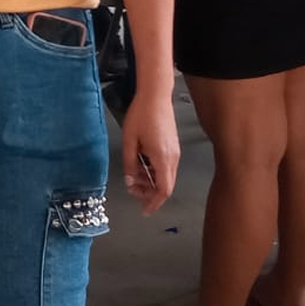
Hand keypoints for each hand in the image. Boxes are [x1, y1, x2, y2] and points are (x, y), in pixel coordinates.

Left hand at [120, 91, 178, 214]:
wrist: (155, 95)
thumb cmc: (142, 114)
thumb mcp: (129, 141)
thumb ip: (129, 163)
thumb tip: (131, 179)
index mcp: (162, 158)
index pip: (163, 190)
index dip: (153, 203)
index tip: (144, 210)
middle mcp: (173, 158)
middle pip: (165, 186)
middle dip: (149, 193)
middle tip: (133, 189)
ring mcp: (175, 152)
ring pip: (166, 177)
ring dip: (151, 182)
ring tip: (134, 176)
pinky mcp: (173, 147)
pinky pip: (166, 167)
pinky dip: (155, 172)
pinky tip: (142, 165)